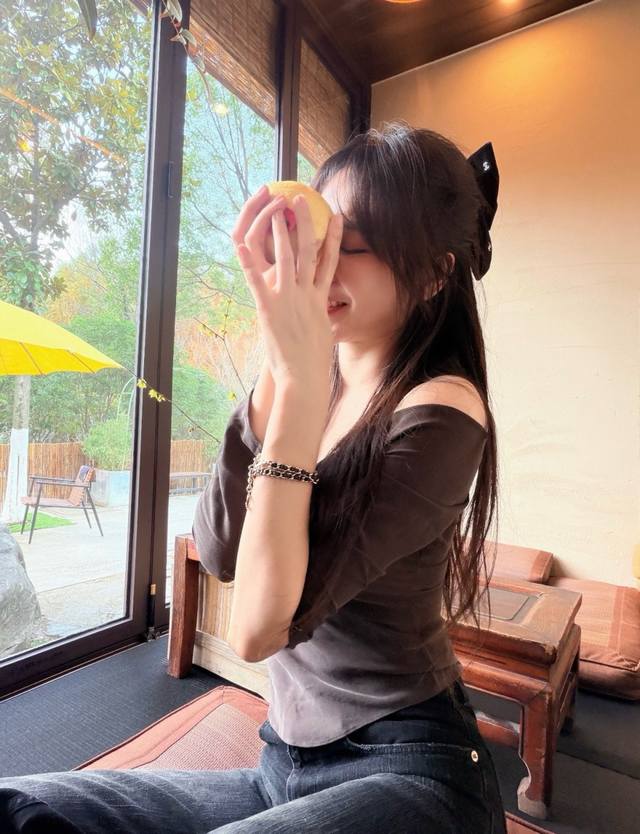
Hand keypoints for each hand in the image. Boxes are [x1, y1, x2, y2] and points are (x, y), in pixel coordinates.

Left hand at [231, 185, 342, 388]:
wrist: (305, 378)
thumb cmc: (313, 362)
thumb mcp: (320, 333)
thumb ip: (316, 315)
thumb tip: (315, 310)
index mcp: (319, 300)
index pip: (329, 262)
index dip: (334, 238)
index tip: (337, 218)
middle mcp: (305, 295)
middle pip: (307, 251)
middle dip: (305, 223)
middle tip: (300, 200)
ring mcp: (288, 300)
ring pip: (285, 258)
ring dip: (279, 231)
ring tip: (276, 210)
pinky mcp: (269, 310)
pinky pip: (257, 280)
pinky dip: (249, 261)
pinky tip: (242, 244)